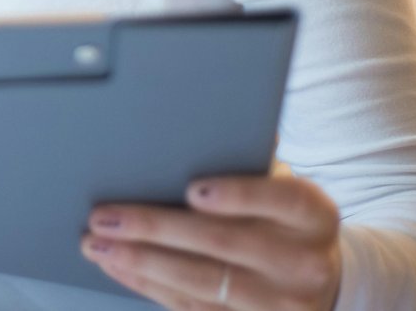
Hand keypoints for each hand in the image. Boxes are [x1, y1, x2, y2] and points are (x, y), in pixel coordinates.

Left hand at [79, 173, 341, 309]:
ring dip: (142, 262)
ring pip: (202, 282)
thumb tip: (203, 122)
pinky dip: (149, 285)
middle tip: (106, 216)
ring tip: (98, 244)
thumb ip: (248, 157)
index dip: (238, 194)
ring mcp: (279, 302)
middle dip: (156, 228)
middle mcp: (304, 261)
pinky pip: (193, 307)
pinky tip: (119, 267)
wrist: (317, 275)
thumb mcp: (281, 182)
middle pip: (224, 244)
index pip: (282, 199)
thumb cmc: (282, 214)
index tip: (192, 189)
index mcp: (314, 215)